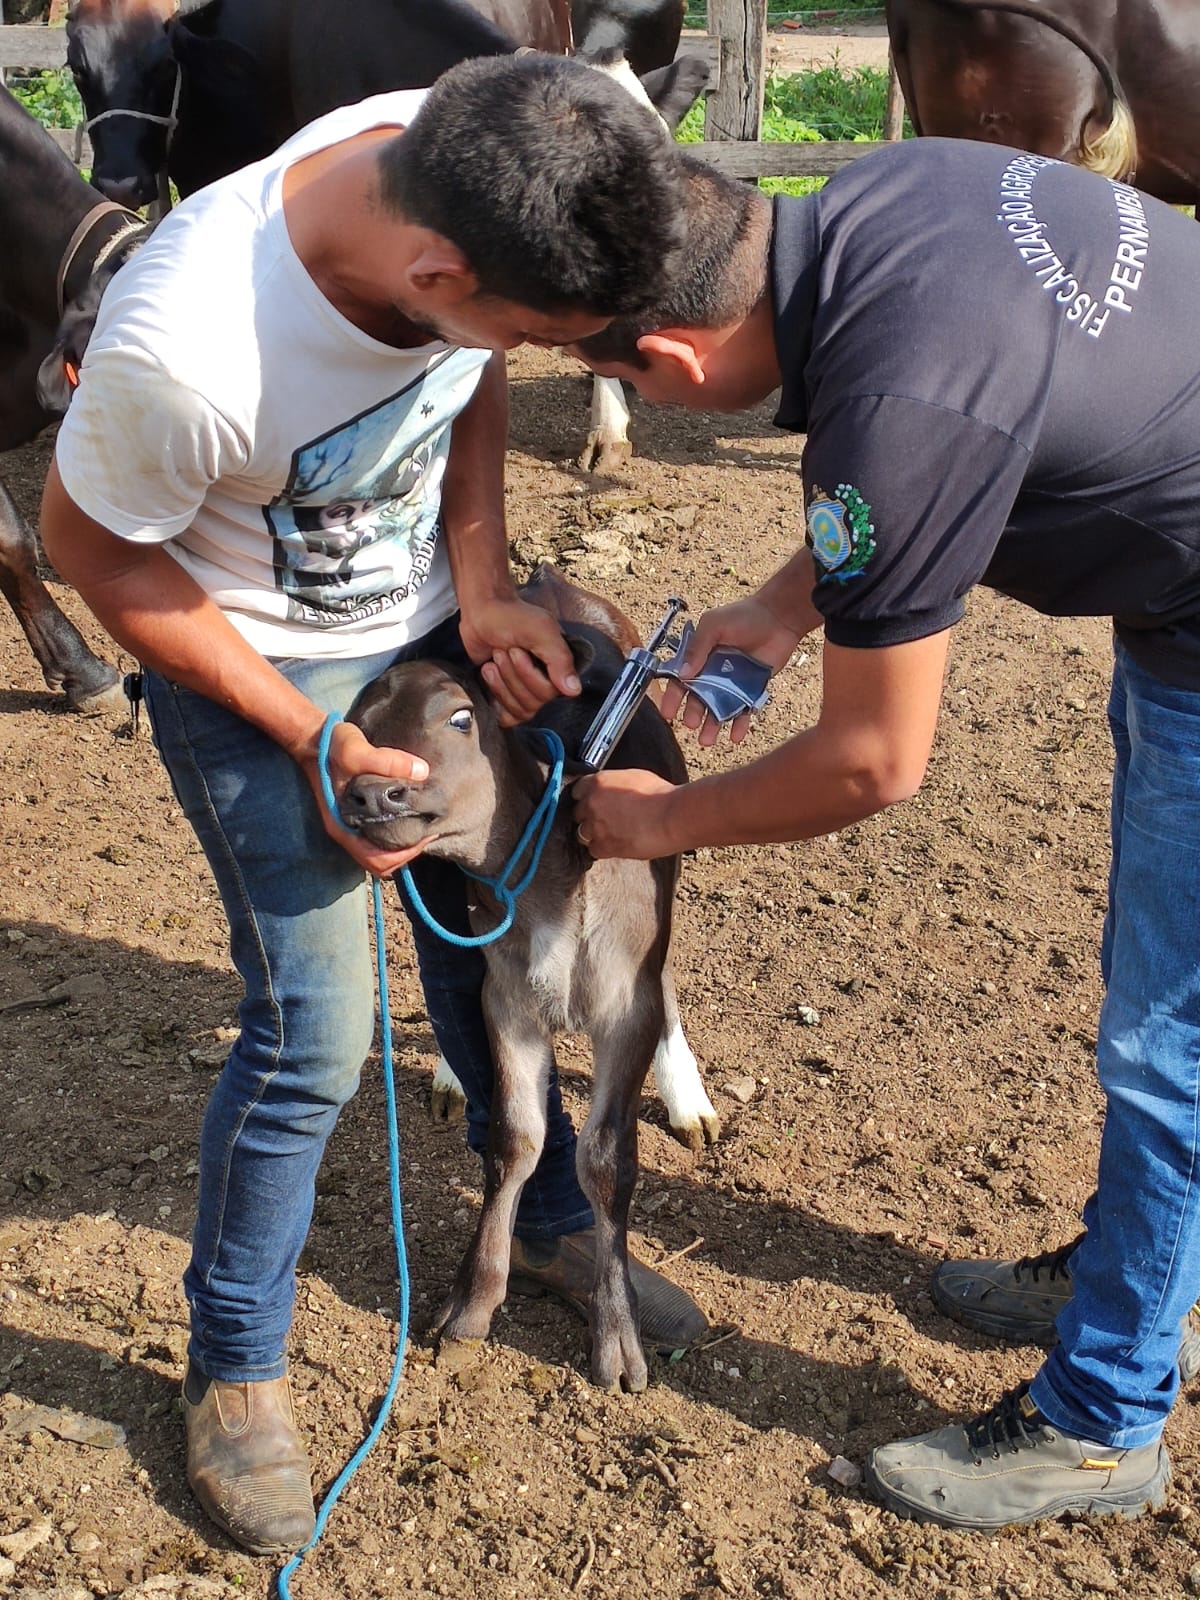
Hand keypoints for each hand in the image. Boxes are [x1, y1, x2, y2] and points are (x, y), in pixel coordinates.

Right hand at [299, 719, 435, 878]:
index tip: (425, 835)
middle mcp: (345, 830)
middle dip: (406, 852)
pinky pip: (377, 835)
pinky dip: (394, 833)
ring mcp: (349, 824)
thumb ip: (387, 761)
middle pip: (380, 862)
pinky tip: (408, 816)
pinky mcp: (355, 814)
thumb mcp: (356, 749)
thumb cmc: (330, 747)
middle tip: (427, 831)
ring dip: (400, 845)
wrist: (311, 739)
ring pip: (379, 851)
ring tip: (421, 825)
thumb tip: (422, 771)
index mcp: (342, 826)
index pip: (376, 860)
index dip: (404, 854)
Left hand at [460, 594, 581, 725]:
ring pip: (520, 710)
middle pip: (534, 703)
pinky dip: (496, 697)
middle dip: (512, 676)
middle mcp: (546, 682)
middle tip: (503, 652)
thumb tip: (573, 690)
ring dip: (501, 683)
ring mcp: (525, 692)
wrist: (482, 612)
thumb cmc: (512, 617)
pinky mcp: (506, 697)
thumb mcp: (541, 631)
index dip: (529, 675)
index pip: (551, 692)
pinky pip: (507, 717)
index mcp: (559, 667)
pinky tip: (488, 673)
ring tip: (494, 659)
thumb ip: (560, 659)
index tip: (516, 650)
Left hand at [573, 769, 679, 860]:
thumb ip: (615, 783)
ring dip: (595, 834)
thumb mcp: (634, 776)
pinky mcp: (603, 845)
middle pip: (578, 813)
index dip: (586, 798)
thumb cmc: (661, 795)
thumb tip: (612, 791)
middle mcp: (592, 802)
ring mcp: (595, 825)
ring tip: (613, 833)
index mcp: (598, 782)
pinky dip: (602, 849)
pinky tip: (616, 844)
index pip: (577, 791)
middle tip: (606, 819)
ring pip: (582, 833)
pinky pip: (593, 850)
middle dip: (590, 816)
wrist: (673, 816)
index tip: (592, 803)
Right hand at [660, 598, 800, 746]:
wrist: (779, 617)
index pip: (680, 680)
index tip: (667, 713)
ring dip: (712, 725)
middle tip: (691, 725)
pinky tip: (736, 737)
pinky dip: (739, 724)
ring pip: (718, 709)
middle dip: (693, 714)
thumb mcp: (714, 625)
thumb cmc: (744, 616)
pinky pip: (743, 710)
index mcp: (699, 657)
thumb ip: (697, 648)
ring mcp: (732, 683)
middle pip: (698, 699)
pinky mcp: (752, 689)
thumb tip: (682, 675)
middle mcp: (712, 672)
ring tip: (707, 740)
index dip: (673, 697)